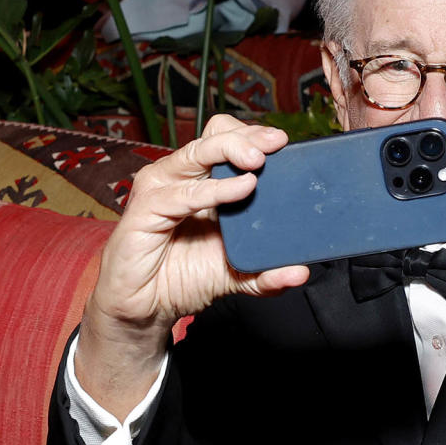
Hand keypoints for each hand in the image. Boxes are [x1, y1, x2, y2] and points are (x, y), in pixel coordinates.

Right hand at [91, 115, 308, 331]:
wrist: (144, 309)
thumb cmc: (181, 280)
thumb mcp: (234, 277)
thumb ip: (265, 275)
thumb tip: (301, 272)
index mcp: (202, 183)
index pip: (226, 140)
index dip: (252, 136)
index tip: (284, 143)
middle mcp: (180, 178)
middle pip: (214, 136)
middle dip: (248, 136)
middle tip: (276, 144)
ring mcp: (161, 189)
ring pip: (197, 153)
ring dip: (231, 151)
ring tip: (259, 163)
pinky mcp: (146, 209)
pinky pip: (182, 193)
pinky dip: (214, 190)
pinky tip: (241, 189)